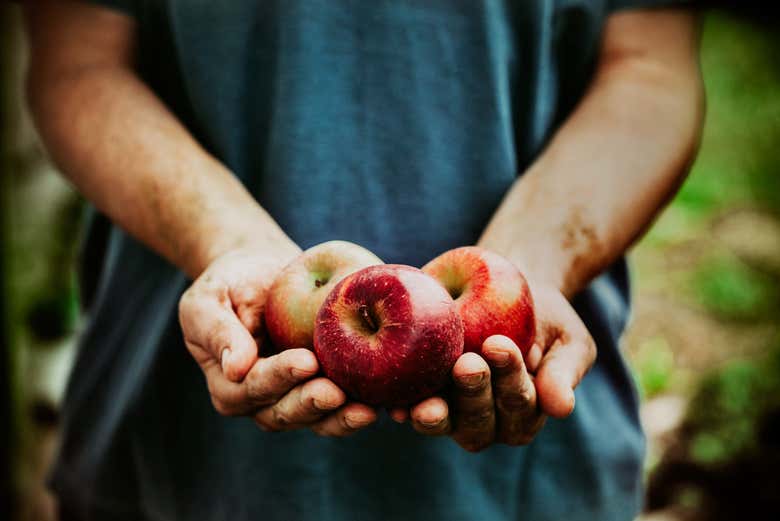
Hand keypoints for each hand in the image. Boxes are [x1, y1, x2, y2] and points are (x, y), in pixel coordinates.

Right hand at [179, 247, 376, 435]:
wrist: (261, 271)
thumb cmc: (229, 283)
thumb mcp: (207, 300)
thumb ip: (218, 332)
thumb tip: (235, 368)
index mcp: (229, 385)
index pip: (253, 387)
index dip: (278, 377)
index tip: (305, 361)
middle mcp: (261, 401)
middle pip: (285, 412)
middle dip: (311, 405)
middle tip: (336, 392)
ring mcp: (294, 397)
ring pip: (317, 418)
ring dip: (340, 417)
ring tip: (367, 409)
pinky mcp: (323, 387)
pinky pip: (342, 404)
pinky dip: (360, 404)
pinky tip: (384, 400)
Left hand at [393, 283, 595, 451]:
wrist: (504, 286)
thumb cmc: (543, 317)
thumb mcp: (566, 337)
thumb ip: (564, 371)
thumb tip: (562, 408)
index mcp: (525, 412)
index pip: (520, 404)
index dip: (511, 378)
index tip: (499, 345)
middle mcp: (487, 420)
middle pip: (481, 421)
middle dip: (474, 394)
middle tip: (468, 363)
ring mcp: (452, 412)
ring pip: (446, 423)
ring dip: (437, 414)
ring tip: (429, 402)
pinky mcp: (420, 397)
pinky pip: (410, 409)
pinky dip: (402, 407)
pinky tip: (396, 404)